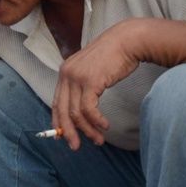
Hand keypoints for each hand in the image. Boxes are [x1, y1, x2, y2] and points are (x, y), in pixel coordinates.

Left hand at [51, 21, 142, 149]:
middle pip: (63, 111)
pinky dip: (96, 121)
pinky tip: (104, 126)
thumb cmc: (114, 56)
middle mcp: (67, 75)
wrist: (128, 40)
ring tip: (98, 140)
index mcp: (65, 72)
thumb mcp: (92, 70)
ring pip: (76, 113)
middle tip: (75, 146)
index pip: (56, 103)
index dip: (58, 122)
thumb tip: (80, 109)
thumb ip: (83, 85)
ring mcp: (77, 77)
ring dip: (88, 130)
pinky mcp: (90, 81)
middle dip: (69, 132)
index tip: (62, 137)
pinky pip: (89, 109)